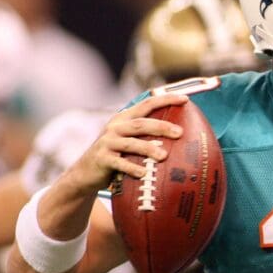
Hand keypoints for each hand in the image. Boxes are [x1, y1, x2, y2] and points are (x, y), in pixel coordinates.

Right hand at [64, 93, 188, 194]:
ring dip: (148, 148)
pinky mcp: (101, 158)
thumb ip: (148, 136)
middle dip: (161, 126)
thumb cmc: (117, 155)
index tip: (185, 99)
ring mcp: (107, 142)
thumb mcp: (130, 141)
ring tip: (164, 156)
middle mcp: (115, 127)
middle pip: (141, 123)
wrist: (86, 171)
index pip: (147, 104)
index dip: (166, 100)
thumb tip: (183, 136)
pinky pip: (119, 163)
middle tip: (179, 133)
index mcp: (125, 119)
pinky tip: (143, 173)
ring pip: (131, 143)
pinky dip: (132, 167)